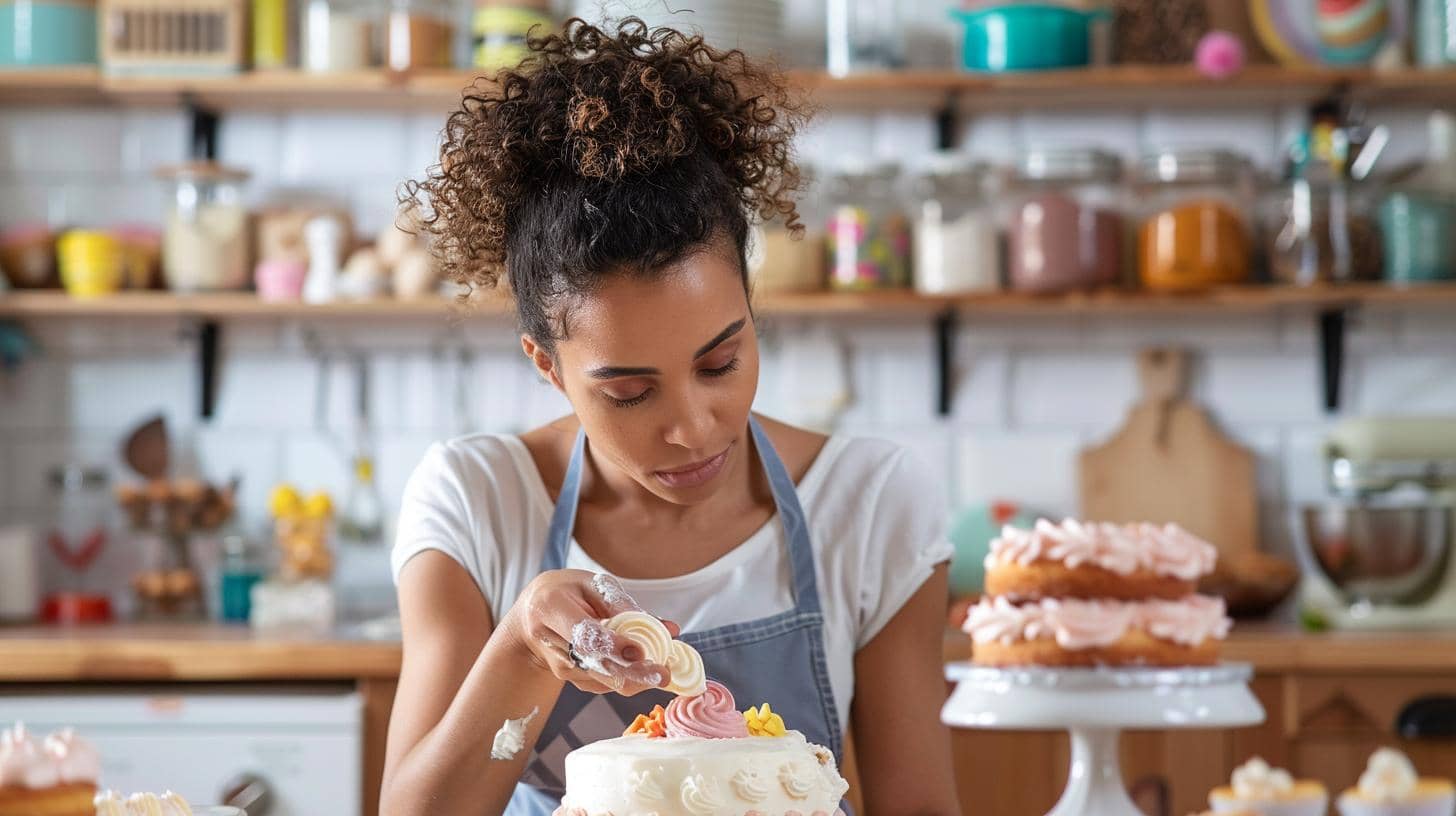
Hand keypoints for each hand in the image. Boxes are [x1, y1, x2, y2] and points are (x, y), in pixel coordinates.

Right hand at [501, 569, 680, 695]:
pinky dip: (627, 678)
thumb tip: (668, 629)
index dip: (612, 645)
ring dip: (636, 678)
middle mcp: (549, 640)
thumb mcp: (593, 585)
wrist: (532, 614)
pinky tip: (644, 669)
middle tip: (663, 675)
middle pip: (594, 664)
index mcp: (551, 607)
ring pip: (602, 679)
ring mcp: (557, 664)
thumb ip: (626, 605)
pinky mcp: (568, 677)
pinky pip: (603, 682)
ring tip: (661, 671)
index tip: (639, 652)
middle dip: (632, 673)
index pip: (583, 632)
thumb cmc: (569, 592)